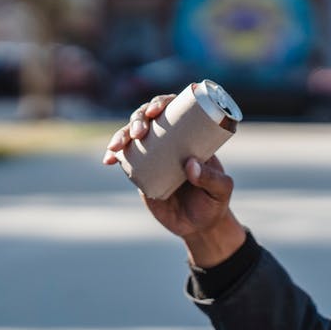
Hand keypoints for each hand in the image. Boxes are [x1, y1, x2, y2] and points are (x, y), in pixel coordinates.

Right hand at [103, 94, 246, 267]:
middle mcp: (169, 141)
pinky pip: (124, 159)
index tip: (156, 110)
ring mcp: (153, 155)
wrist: (199, 226)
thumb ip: (211, 179)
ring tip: (118, 146)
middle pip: (148, 118)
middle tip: (140, 132)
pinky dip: (114, 155)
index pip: (174, 110)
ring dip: (122, 134)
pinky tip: (109, 159)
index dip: (161, 103)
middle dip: (138, 119)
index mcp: (190, 136)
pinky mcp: (140, 172)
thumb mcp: (221, 190)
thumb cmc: (214, 203)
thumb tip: (190, 164)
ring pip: (132, 136)